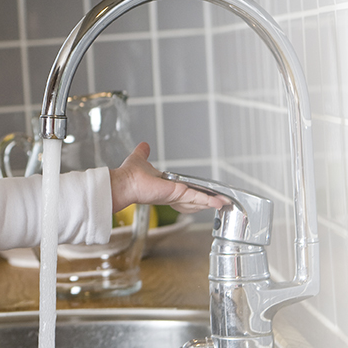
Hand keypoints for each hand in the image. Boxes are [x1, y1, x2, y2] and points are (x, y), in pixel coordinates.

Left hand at [109, 142, 228, 213]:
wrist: (125, 183)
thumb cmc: (129, 176)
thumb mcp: (140, 159)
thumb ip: (144, 153)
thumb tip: (144, 145)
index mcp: (165, 187)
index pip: (183, 192)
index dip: (194, 194)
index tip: (204, 194)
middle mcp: (171, 193)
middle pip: (193, 199)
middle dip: (206, 201)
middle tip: (220, 201)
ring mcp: (175, 195)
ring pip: (197, 200)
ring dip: (210, 201)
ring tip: (223, 202)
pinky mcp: (177, 194)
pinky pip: (196, 198)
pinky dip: (207, 200)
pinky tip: (218, 202)